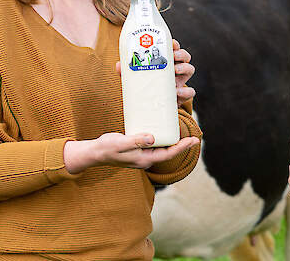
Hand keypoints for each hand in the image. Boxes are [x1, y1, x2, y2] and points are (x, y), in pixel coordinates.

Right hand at [64, 133, 199, 172]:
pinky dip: (161, 138)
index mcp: (144, 159)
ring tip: (183, 132)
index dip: (182, 147)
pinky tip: (164, 130)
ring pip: (162, 148)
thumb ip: (136, 140)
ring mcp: (142, 155)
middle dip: (181, 145)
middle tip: (194, 136)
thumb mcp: (121, 143)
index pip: (168, 154)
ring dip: (172, 141)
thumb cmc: (107, 148)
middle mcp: (146, 159)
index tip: (194, 140)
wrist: (95, 153)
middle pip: (168, 152)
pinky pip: (154, 144)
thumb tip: (152, 138)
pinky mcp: (138, 149)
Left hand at [113, 37, 194, 106]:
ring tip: (175, 70)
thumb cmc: (145, 88)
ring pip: (190, 69)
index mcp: (166, 62)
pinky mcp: (182, 96)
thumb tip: (118, 65)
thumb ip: (128, 72)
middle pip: (185, 56)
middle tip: (173, 55)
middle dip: (181, 53)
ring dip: (185, 67)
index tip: (170, 43)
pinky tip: (177, 91)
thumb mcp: (136, 78)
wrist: (153, 109)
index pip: (173, 48)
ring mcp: (180, 81)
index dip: (174, 44)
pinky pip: (190, 92)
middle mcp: (175, 69)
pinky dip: (186, 91)